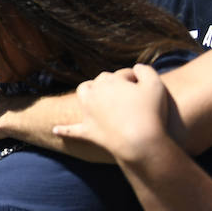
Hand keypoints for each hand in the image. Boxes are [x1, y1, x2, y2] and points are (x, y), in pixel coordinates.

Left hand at [53, 65, 172, 163]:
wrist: (140, 142)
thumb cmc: (151, 113)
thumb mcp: (155, 85)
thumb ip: (145, 70)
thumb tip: (136, 67)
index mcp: (109, 81)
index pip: (121, 74)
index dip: (134, 80)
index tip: (143, 87)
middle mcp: (94, 93)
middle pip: (101, 82)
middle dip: (112, 85)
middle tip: (128, 94)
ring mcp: (88, 112)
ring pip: (83, 95)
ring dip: (88, 94)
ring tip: (96, 97)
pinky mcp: (87, 131)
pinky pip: (72, 130)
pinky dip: (64, 130)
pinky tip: (56, 130)